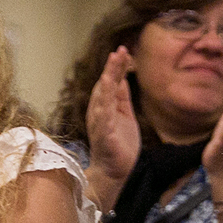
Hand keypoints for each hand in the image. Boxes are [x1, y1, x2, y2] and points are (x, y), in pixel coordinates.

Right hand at [86, 47, 141, 184]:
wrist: (115, 171)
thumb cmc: (119, 144)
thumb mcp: (124, 114)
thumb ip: (121, 97)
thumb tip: (122, 77)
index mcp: (104, 107)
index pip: (109, 82)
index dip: (116, 67)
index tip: (124, 51)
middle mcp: (98, 112)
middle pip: (104, 86)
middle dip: (111, 68)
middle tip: (119, 51)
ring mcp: (99, 124)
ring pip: (101, 99)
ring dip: (106, 82)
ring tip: (112, 66)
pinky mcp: (104, 136)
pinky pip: (104, 119)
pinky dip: (105, 105)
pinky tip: (108, 94)